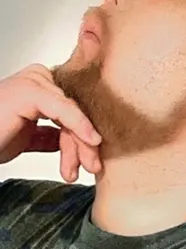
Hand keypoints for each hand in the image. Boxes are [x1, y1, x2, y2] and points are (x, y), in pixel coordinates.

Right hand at [0, 64, 101, 182]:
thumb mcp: (28, 138)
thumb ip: (51, 134)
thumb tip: (79, 140)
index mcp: (41, 86)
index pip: (74, 111)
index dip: (84, 138)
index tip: (92, 162)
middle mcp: (39, 78)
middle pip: (76, 112)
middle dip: (85, 144)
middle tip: (93, 167)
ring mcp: (35, 81)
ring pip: (73, 114)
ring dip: (79, 145)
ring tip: (75, 170)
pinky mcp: (31, 91)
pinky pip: (64, 109)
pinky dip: (80, 126)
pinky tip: (91, 140)